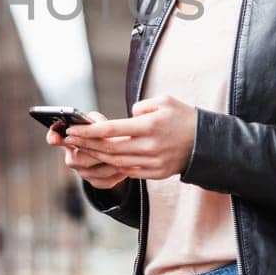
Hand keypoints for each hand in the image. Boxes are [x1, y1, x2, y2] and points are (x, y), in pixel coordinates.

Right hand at [45, 110, 130, 189]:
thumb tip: (95, 125)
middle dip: (97, 152)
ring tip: (124, 156)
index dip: (53, 137)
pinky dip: (117, 174)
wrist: (114, 150)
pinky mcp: (96, 182)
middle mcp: (72, 159)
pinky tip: (127, 166)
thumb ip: (94, 121)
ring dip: (111, 163)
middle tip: (112, 145)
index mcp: (68, 140)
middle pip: (79, 159)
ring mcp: (83, 173)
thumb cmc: (103, 131)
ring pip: (96, 172)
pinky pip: (106, 181)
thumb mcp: (97, 121)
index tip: (55, 138)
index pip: (54, 138)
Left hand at [60, 95, 195, 180]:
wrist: (207, 143)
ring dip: (96, 156)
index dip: (88, 130)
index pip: (111, 130)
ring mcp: (152, 162)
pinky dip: (113, 165)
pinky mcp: (155, 173)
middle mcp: (150, 146)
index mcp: (150, 126)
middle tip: (69, 139)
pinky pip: (128, 171)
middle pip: (109, 148)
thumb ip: (140, 107)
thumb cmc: (183, 117)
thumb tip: (125, 117)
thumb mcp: (164, 101)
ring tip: (81, 148)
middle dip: (86, 144)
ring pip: (116, 162)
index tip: (73, 129)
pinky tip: (102, 158)